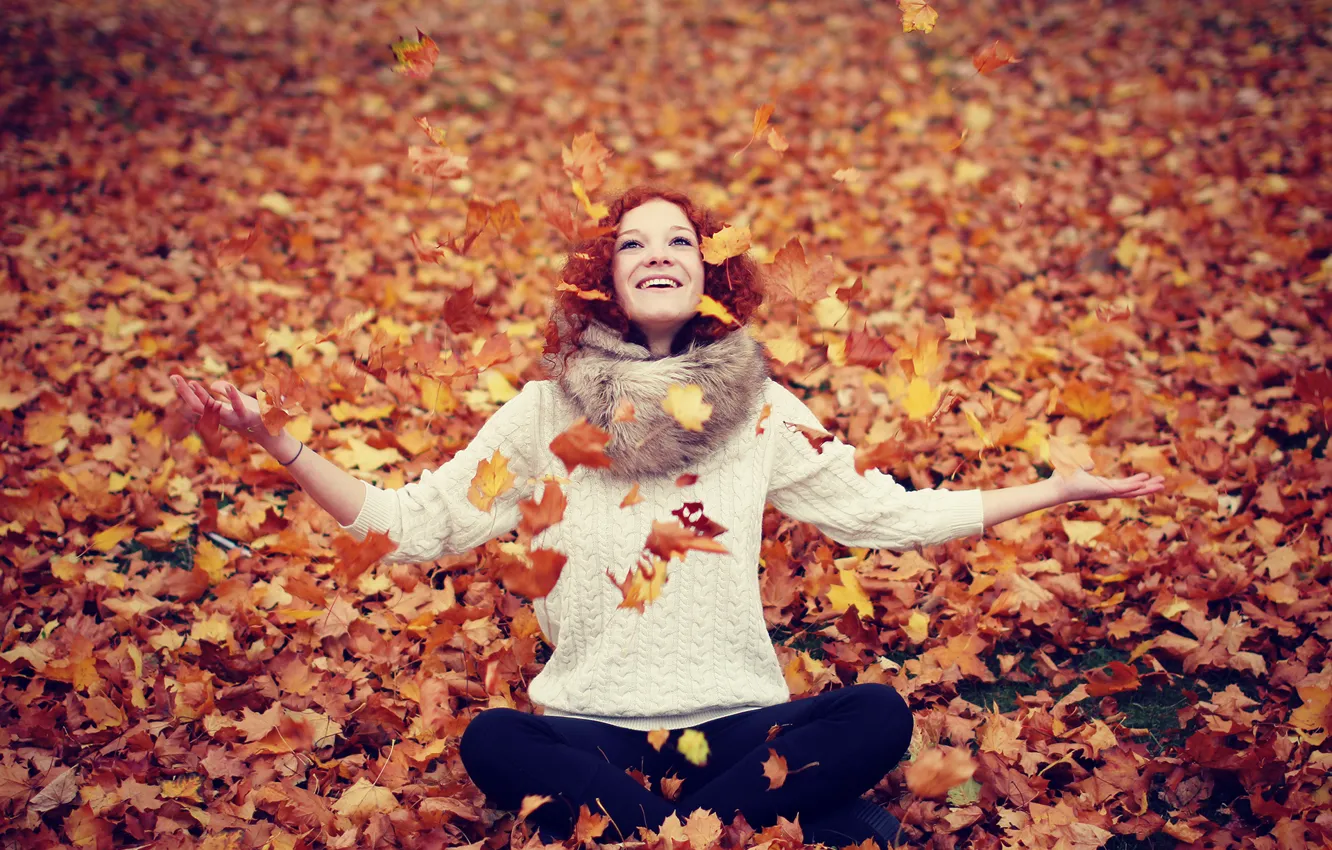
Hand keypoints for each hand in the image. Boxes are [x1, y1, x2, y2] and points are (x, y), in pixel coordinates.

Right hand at [170, 374, 278, 445]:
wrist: (271, 436)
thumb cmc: (254, 417)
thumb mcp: (240, 402)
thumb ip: (226, 393)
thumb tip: (212, 386)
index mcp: (219, 413)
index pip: (197, 403)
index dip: (185, 391)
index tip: (173, 377)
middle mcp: (224, 417)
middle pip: (200, 407)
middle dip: (186, 393)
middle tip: (173, 378)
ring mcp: (236, 418)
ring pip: (216, 409)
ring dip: (203, 397)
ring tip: (192, 383)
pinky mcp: (251, 418)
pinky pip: (240, 408)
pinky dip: (234, 397)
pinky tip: (228, 386)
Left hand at [1050, 463, 1165, 503]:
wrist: (1055, 486)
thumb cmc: (1063, 479)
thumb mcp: (1076, 467)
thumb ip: (1084, 464)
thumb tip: (1090, 463)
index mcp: (1102, 486)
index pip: (1124, 485)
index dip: (1136, 481)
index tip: (1147, 477)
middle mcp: (1107, 491)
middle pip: (1132, 490)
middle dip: (1147, 487)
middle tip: (1162, 483)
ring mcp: (1106, 492)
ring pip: (1131, 491)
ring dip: (1146, 488)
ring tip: (1161, 484)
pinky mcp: (1103, 491)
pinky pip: (1121, 489)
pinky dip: (1133, 485)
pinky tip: (1144, 483)